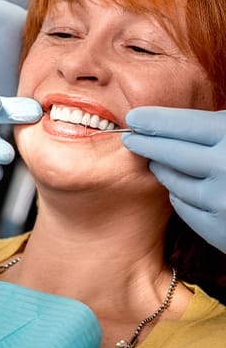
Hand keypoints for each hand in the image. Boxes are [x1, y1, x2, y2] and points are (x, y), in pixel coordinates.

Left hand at [123, 106, 225, 251]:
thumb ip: (219, 125)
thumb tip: (178, 122)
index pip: (181, 125)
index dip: (154, 120)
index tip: (134, 118)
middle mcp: (224, 168)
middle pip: (169, 153)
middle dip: (146, 143)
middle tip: (131, 139)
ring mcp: (220, 201)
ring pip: (172, 181)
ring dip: (161, 168)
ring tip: (156, 160)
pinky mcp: (218, 229)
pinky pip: (183, 206)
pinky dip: (178, 194)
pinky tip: (178, 187)